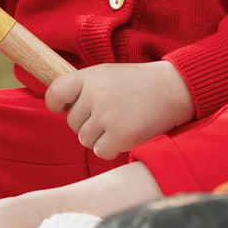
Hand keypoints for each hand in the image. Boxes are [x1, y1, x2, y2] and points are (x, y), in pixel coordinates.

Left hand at [44, 61, 194, 159]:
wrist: (173, 89)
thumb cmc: (138, 85)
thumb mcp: (107, 75)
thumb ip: (83, 88)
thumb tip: (59, 107)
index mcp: (89, 77)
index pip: (55, 92)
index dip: (56, 104)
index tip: (64, 108)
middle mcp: (95, 95)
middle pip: (72, 123)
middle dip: (88, 123)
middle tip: (111, 113)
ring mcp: (107, 116)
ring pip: (85, 140)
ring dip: (100, 137)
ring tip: (120, 122)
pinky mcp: (120, 135)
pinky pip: (101, 151)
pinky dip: (112, 148)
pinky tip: (126, 134)